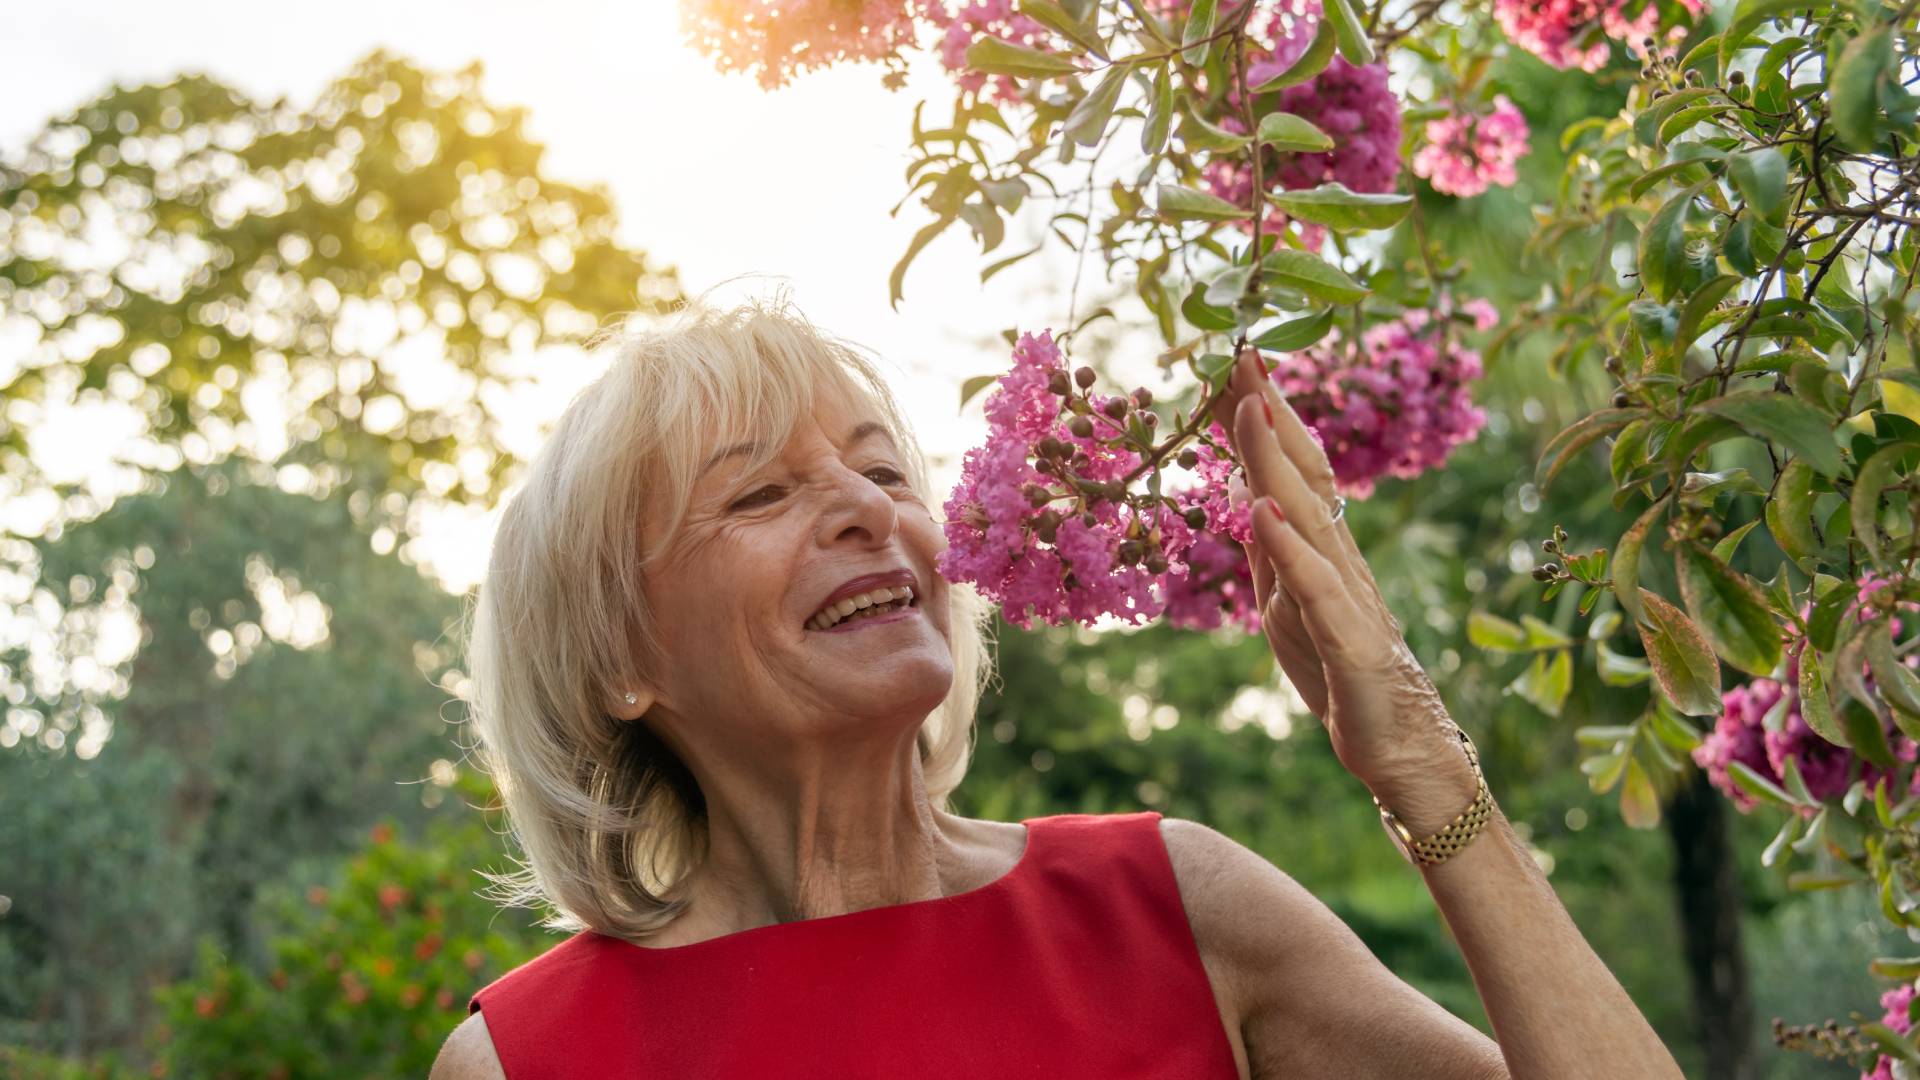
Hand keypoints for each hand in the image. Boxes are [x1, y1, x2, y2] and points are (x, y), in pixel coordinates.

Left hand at [1208, 346, 1475, 832]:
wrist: (1404, 754)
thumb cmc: (1345, 683)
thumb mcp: (1293, 613)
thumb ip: (1275, 559)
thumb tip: (1249, 505)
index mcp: (1323, 554)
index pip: (1289, 473)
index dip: (1264, 420)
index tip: (1236, 364)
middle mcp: (1340, 563)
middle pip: (1301, 476)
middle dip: (1270, 415)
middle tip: (1243, 354)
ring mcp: (1348, 600)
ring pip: (1308, 518)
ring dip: (1276, 462)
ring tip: (1251, 408)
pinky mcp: (1352, 645)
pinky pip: (1316, 590)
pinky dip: (1289, 549)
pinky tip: (1262, 512)